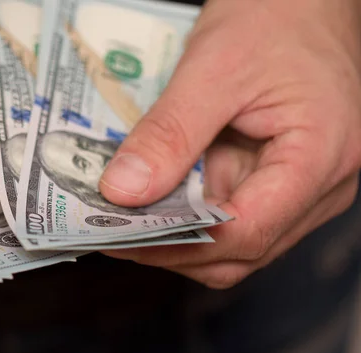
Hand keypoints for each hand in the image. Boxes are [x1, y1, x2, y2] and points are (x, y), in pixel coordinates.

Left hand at [99, 0, 360, 288]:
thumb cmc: (275, 17)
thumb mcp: (213, 69)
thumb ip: (170, 134)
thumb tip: (122, 192)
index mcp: (319, 159)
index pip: (247, 232)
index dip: (178, 245)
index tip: (119, 238)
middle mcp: (320, 186)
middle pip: (241, 249)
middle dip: (173, 249)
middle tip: (112, 235)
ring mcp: (302, 187)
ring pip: (235, 242)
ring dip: (179, 237)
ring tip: (125, 222)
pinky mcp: (278, 179)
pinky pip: (232, 215)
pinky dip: (190, 216)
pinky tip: (153, 201)